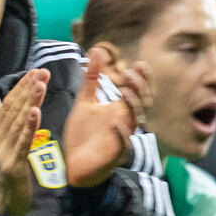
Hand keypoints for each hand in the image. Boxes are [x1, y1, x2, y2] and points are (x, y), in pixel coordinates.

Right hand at [0, 68, 46, 215]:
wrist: (0, 203)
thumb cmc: (1, 172)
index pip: (7, 104)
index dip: (21, 87)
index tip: (35, 71)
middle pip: (13, 110)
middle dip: (28, 90)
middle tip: (42, 72)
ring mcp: (2, 151)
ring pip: (19, 122)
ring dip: (30, 102)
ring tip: (40, 84)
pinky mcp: (12, 164)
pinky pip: (23, 142)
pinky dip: (29, 127)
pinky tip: (35, 112)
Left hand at [63, 49, 146, 188]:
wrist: (72, 164)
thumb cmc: (83, 134)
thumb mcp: (85, 102)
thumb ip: (92, 79)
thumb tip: (97, 51)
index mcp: (120, 111)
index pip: (138, 92)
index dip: (142, 79)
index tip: (140, 63)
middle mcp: (125, 123)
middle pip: (141, 104)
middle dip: (139, 89)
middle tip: (131, 73)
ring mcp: (122, 139)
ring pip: (135, 122)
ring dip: (132, 106)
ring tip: (124, 92)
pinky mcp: (114, 155)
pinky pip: (123, 145)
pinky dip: (121, 134)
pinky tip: (115, 124)